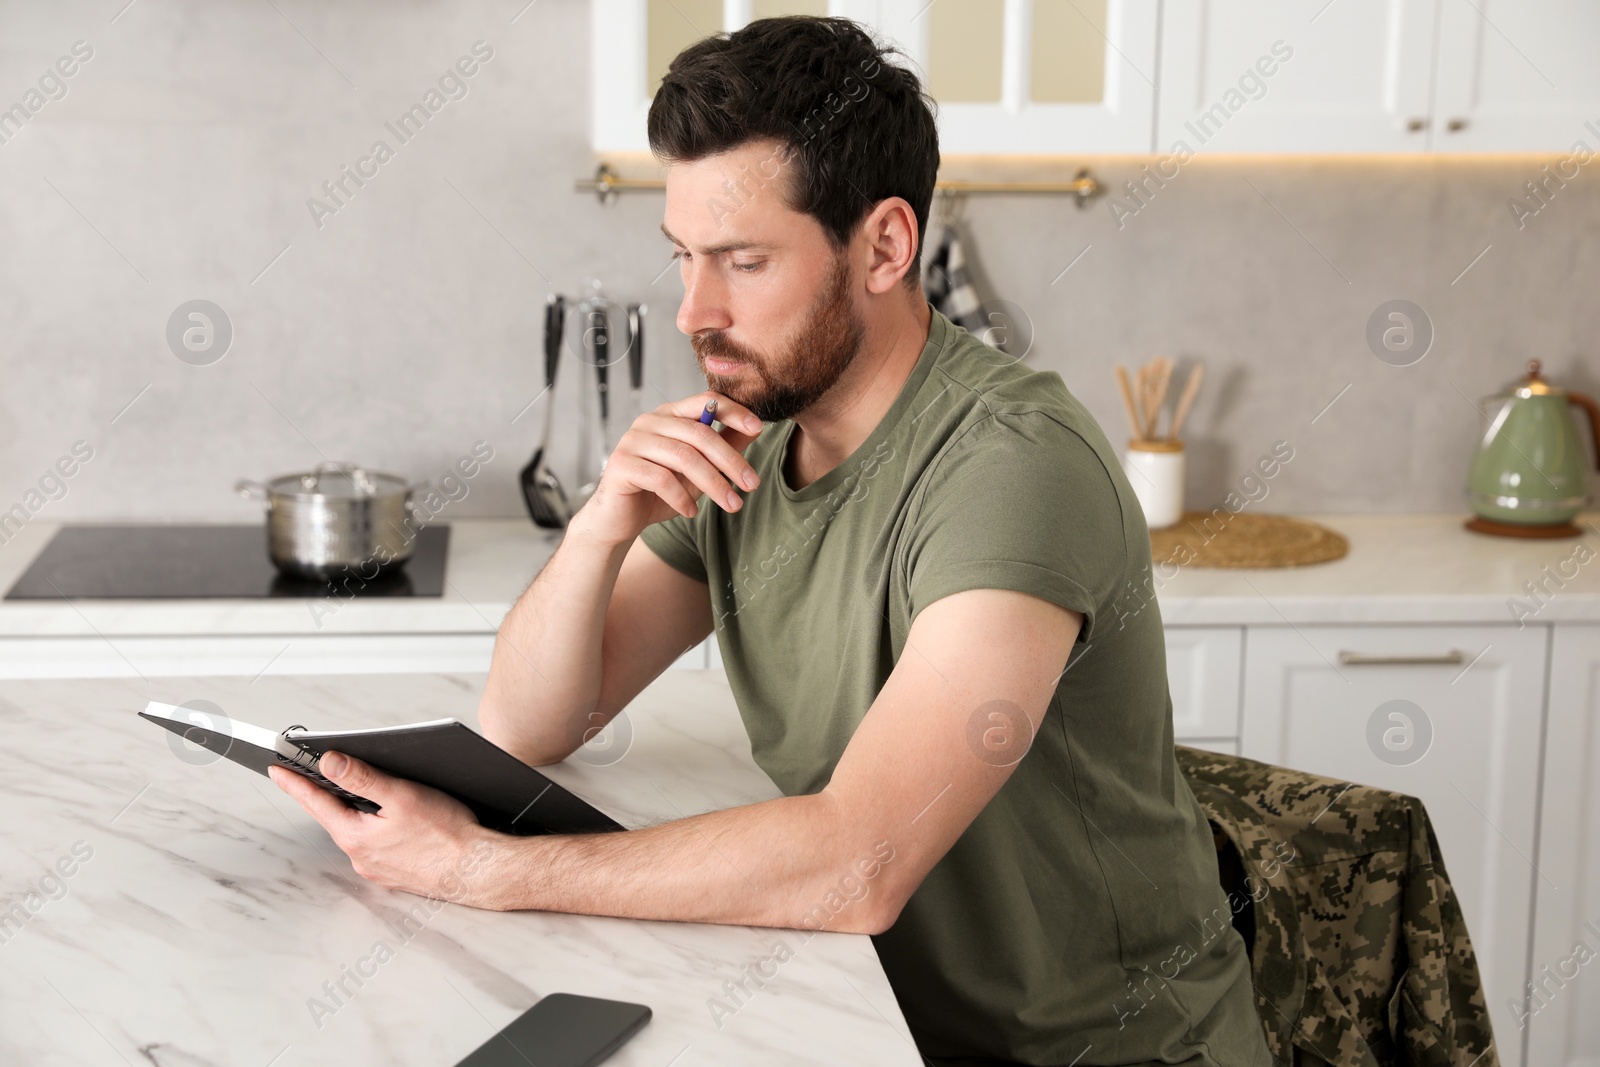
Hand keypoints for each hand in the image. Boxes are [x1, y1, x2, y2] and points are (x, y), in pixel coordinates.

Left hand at [268, 752, 504, 908]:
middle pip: (335, 817)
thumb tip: (329, 764)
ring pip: (357, 832)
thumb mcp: (402, 795)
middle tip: (309, 777)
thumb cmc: (448, 834)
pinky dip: (376, 829)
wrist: (478, 871)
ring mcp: (378, 868)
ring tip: (359, 794)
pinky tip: (393, 821)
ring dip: (355, 813)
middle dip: (324, 796)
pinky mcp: (396, 874)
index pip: (316, 802)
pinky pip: (376, 845)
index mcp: (356, 836)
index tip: (276, 770)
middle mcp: (361, 856)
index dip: (295, 783)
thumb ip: (363, 778)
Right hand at [578, 391, 763, 546]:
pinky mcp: (621, 464)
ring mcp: (632, 441)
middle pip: (699, 433)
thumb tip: (754, 428)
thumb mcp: (700, 469)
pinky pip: (661, 479)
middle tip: (752, 484)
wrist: (621, 519)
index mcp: (669, 415)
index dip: (733, 412)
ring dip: (713, 484)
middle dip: (730, 460)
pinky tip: (692, 512)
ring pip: (683, 457)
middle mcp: (649, 421)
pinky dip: (682, 498)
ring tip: (732, 505)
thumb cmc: (661, 492)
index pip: (705, 401)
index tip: (759, 428)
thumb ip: (722, 446)